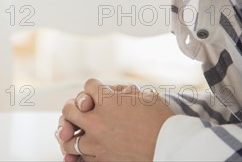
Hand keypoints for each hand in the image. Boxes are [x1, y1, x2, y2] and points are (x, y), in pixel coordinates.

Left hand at [56, 79, 173, 161]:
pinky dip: (81, 154)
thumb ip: (124, 93)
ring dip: (71, 134)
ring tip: (76, 134)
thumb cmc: (163, 121)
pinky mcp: (102, 161)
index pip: (87, 87)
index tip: (99, 93)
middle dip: (73, 108)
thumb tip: (117, 92)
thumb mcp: (145, 97)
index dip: (94, 88)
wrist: (172, 149)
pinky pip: (81, 158)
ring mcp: (97, 143)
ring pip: (68, 139)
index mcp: (107, 100)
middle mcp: (97, 121)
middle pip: (69, 110)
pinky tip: (85, 151)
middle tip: (80, 111)